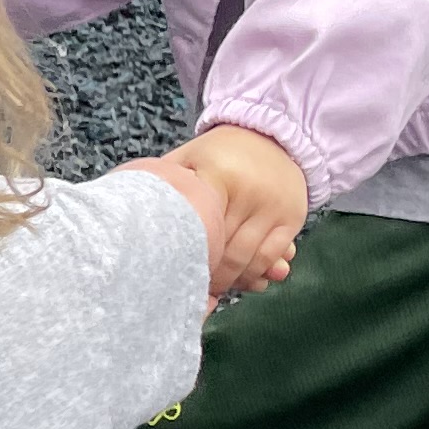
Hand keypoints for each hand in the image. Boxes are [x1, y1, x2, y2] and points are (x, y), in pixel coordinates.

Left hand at [169, 124, 308, 296]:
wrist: (274, 136)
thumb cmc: (220, 152)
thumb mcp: (189, 156)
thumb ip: (167, 180)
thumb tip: (136, 210)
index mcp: (220, 175)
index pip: (202, 227)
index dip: (187, 255)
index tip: (173, 274)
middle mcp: (250, 192)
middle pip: (226, 250)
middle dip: (208, 276)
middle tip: (191, 291)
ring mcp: (274, 206)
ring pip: (250, 259)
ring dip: (232, 281)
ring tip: (213, 289)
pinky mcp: (292, 218)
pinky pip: (272, 255)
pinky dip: (256, 274)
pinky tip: (241, 281)